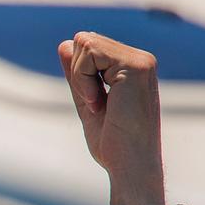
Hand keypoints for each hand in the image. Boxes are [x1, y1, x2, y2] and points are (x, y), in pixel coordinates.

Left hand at [58, 32, 164, 204]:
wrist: (130, 165)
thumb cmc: (113, 143)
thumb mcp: (87, 102)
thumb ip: (77, 75)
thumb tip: (63, 44)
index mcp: (130, 67)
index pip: (89, 47)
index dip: (78, 74)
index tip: (93, 105)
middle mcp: (140, 59)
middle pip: (85, 39)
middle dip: (77, 73)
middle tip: (93, 104)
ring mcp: (141, 61)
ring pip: (86, 43)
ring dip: (79, 78)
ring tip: (97, 104)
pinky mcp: (137, 66)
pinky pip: (91, 52)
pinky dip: (82, 79)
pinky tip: (97, 102)